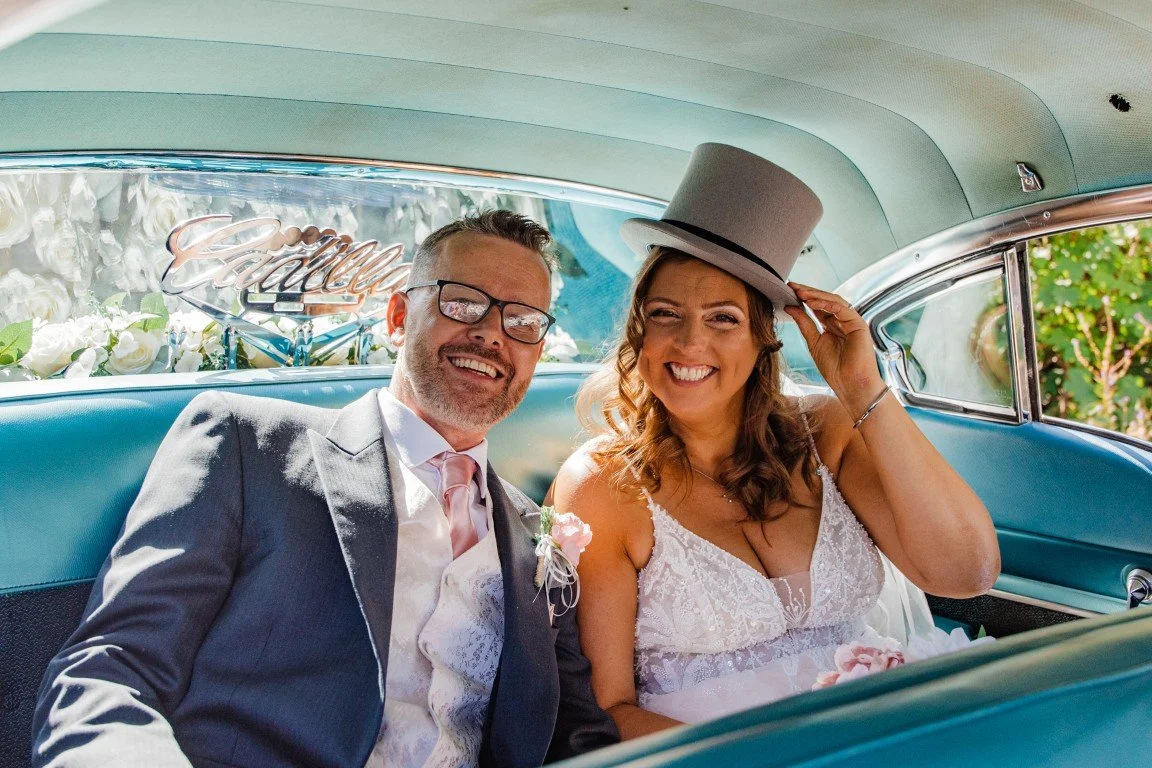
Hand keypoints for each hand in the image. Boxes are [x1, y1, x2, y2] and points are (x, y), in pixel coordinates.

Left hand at [784, 282, 885, 414]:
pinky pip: (842, 309)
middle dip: (808, 293)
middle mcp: (842, 321)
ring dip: (816, 295)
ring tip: (799, 292)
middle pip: (825, 300)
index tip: (788, 291)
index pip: (817, 306)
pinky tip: (812, 302)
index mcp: (832, 326)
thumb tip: (790, 307)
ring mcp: (851, 321)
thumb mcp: (813, 343)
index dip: (803, 298)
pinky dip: (827, 304)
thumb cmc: (835, 369)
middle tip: (791, 286)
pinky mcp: (858, 324)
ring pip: (833, 301)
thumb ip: (804, 324)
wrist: (850, 384)